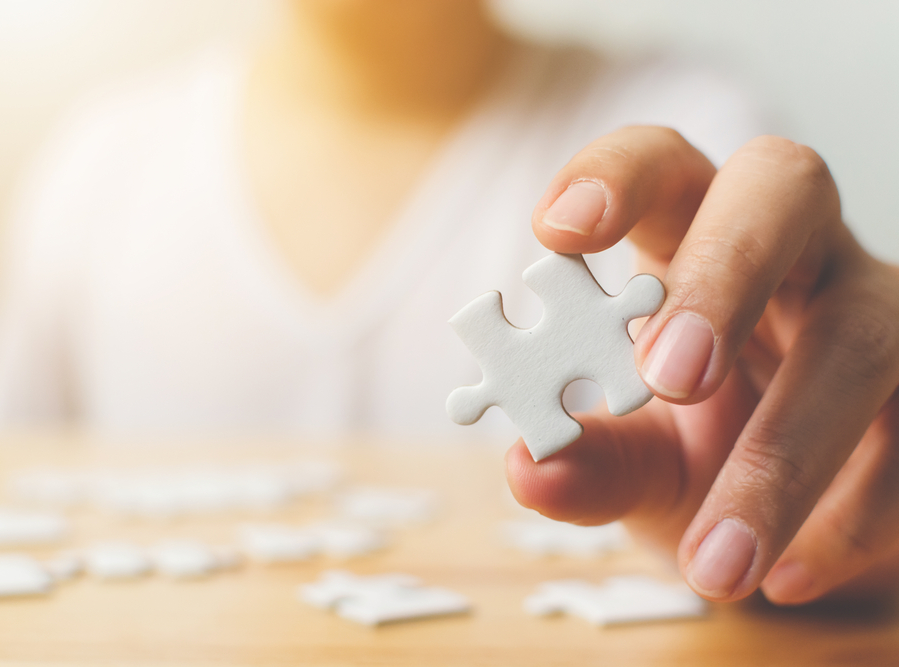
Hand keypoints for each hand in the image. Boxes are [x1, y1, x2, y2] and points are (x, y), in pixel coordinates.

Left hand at [505, 126, 898, 604]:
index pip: (660, 163)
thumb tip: (531, 468)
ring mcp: (874, 309)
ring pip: (862, 336)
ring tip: (716, 560)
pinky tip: (792, 576)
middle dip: (723, 271)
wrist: (801, 517)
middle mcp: (792, 251)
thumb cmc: (697, 448)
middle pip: (783, 188)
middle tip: (668, 375)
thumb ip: (589, 459)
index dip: (615, 176)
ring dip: (785, 453)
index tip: (557, 231)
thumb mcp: (637, 458)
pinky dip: (857, 515)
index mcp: (691, 237)